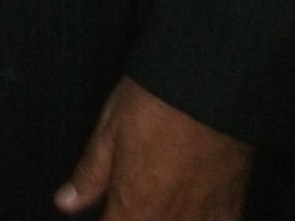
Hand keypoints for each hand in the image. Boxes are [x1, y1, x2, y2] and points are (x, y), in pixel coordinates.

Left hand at [56, 78, 251, 220]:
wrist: (211, 87)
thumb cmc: (152, 104)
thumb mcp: (109, 130)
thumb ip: (90, 174)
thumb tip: (65, 202)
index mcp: (133, 208)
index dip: (107, 220)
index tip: (109, 209)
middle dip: (134, 219)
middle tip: (134, 198)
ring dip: (163, 220)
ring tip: (157, 201)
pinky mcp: (230, 211)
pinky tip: (191, 212)